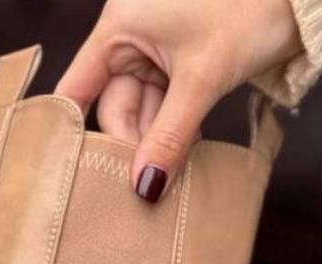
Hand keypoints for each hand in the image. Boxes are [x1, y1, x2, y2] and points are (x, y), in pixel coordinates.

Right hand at [56, 0, 300, 200]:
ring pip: (143, 112)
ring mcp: (157, 53)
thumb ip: (170, 136)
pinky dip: (174, 132)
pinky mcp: (182, 66)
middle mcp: (131, 38)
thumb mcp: (203, 79)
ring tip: (171, 177)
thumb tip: (145, 187)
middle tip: (147, 186)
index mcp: (120, 27)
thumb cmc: (248, 12)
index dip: (72, 128)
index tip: (77, 170)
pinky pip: (166, 109)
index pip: (79, 87)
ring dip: (157, 144)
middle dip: (132, 145)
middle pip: (115, 106)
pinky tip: (185, 154)